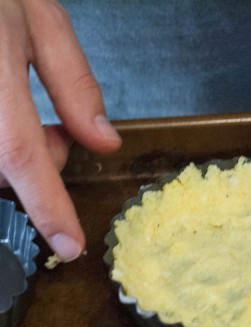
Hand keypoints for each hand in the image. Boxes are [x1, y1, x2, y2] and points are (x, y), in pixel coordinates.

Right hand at [0, 0, 120, 261]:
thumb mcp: (40, 19)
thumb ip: (73, 85)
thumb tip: (106, 143)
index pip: (18, 152)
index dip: (45, 205)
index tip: (69, 246)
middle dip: (36, 167)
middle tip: (59, 134)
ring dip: (12, 157)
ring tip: (31, 119)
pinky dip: (0, 144)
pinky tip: (7, 115)